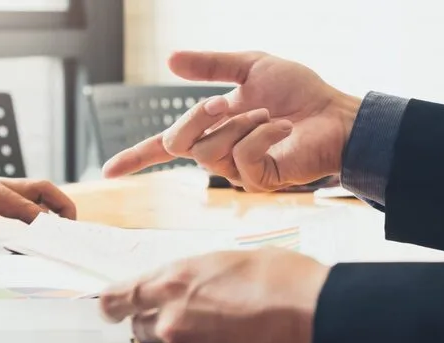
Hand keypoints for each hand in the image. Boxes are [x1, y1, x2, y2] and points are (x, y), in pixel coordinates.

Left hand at [0, 173, 76, 252]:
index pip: (25, 205)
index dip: (45, 222)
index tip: (60, 238)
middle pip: (41, 189)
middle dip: (62, 206)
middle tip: (75, 231)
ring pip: (38, 192)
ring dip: (55, 208)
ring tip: (68, 232)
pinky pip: (27, 200)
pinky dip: (42, 212)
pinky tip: (48, 230)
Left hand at [99, 248, 330, 342]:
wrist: (319, 324)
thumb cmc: (287, 282)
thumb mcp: (236, 260)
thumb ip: (203, 276)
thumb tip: (196, 286)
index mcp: (175, 280)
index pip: (120, 297)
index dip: (112, 304)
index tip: (109, 309)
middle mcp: (171, 319)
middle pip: (142, 328)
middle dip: (159, 323)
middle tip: (193, 316)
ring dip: (193, 342)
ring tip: (234, 330)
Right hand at [102, 51, 361, 190]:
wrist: (335, 113)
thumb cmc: (299, 93)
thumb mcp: (249, 67)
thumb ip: (210, 66)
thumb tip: (171, 60)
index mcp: (211, 129)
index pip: (164, 148)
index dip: (135, 159)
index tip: (108, 172)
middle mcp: (218, 155)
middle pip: (177, 144)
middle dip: (196, 116)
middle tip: (224, 101)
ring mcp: (237, 172)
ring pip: (210, 149)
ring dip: (240, 122)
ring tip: (268, 115)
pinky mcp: (258, 182)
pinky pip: (242, 157)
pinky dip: (262, 134)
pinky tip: (281, 129)